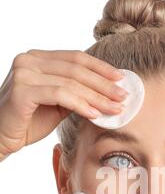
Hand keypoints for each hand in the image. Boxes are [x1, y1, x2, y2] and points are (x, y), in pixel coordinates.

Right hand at [0, 49, 126, 157]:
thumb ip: (75, 93)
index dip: (101, 67)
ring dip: (97, 97)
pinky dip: (80, 104)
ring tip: (114, 108)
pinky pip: (60, 95)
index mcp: (37, 58)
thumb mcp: (56, 104)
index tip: (121, 79)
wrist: (0, 136)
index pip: (75, 58)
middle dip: (104, 84)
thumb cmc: (27, 121)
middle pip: (76, 69)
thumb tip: (106, 92)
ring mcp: (24, 73)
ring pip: (71, 82)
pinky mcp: (22, 90)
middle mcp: (28, 60)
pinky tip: (95, 114)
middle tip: (123, 96)